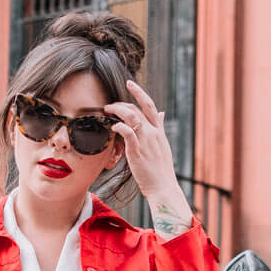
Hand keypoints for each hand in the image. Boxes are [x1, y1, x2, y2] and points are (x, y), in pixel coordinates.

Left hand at [106, 81, 191, 231]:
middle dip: (122, 102)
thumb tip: (162, 114)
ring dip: (118, 110)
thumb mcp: (163, 145)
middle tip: (110, 104)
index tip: (129, 83)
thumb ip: (160, 128)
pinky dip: (119, 126)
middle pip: (137, 108)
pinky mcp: (137, 150)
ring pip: (132, 116)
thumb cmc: (160, 169)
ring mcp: (146, 141)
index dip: (139, 92)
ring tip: (107, 111)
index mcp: (159, 131)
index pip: (150, 105)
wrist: (163, 187)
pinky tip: (112, 126)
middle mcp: (154, 132)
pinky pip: (127, 132)